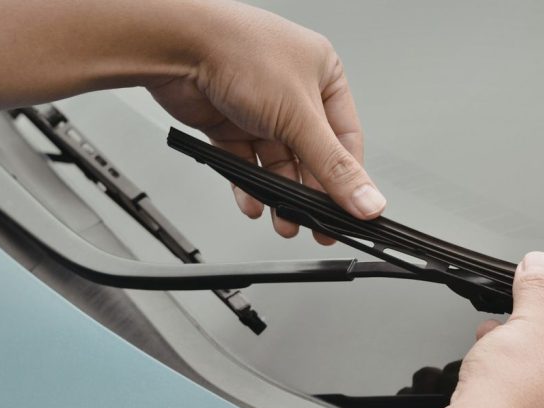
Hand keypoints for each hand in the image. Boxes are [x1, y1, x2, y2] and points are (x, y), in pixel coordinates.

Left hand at [148, 1, 384, 243]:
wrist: (176, 44)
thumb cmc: (239, 52)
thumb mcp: (301, 117)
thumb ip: (334, 167)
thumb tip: (368, 199)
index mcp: (323, 74)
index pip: (346, 138)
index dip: (349, 178)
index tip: (353, 210)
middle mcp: (294, 90)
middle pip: (312, 154)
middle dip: (312, 193)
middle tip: (318, 226)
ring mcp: (261, 106)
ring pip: (279, 162)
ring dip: (281, 195)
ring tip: (285, 221)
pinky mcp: (230, 121)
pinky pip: (247, 161)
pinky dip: (251, 185)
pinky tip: (255, 204)